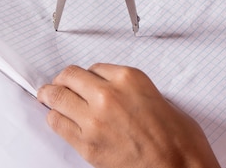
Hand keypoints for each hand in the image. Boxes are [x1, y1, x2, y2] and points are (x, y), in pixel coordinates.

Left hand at [38, 63, 219, 167]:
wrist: (179, 167)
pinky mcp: (87, 144)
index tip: (83, 79)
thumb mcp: (160, 99)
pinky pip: (58, 124)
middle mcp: (109, 94)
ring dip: (50, 96)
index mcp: (129, 78)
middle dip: (63, 80)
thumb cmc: (179, 140)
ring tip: (46, 96)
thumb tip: (119, 95)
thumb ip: (133, 92)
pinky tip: (56, 118)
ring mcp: (94, 119)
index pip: (94, 67)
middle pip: (70, 76)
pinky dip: (54, 119)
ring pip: (57, 97)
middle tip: (58, 84)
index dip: (87, 75)